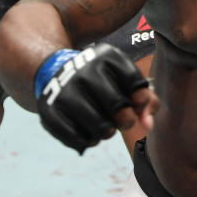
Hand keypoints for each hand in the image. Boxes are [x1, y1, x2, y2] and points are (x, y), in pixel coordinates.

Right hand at [35, 43, 156, 153]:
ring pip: (98, 125)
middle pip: (117, 105)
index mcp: (106, 55)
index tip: (136, 105)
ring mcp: (63, 89)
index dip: (140, 101)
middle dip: (126, 119)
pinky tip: (89, 134)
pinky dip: (88, 140)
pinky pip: (76, 137)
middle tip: (124, 122)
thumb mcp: (125, 80)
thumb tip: (148, 124)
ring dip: (107, 132)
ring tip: (106, 129)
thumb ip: (146, 99)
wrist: (57, 74)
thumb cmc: (103, 82)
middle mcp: (83, 68)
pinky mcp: (48, 110)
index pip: (135, 83)